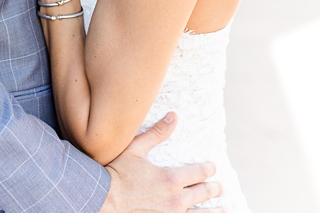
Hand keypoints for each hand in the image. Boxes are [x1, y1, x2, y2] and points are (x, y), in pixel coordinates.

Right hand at [101, 113, 223, 211]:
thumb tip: (174, 116)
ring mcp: (173, 215)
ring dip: (216, 211)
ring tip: (224, 209)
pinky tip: (205, 219)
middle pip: (204, 193)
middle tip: (219, 187)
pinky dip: (201, 220)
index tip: (212, 166)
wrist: (104, 198)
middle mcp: (176, 199)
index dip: (209, 168)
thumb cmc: (117, 172)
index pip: (200, 172)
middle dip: (214, 188)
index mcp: (171, 178)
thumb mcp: (135, 149)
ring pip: (202, 214)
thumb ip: (157, 133)